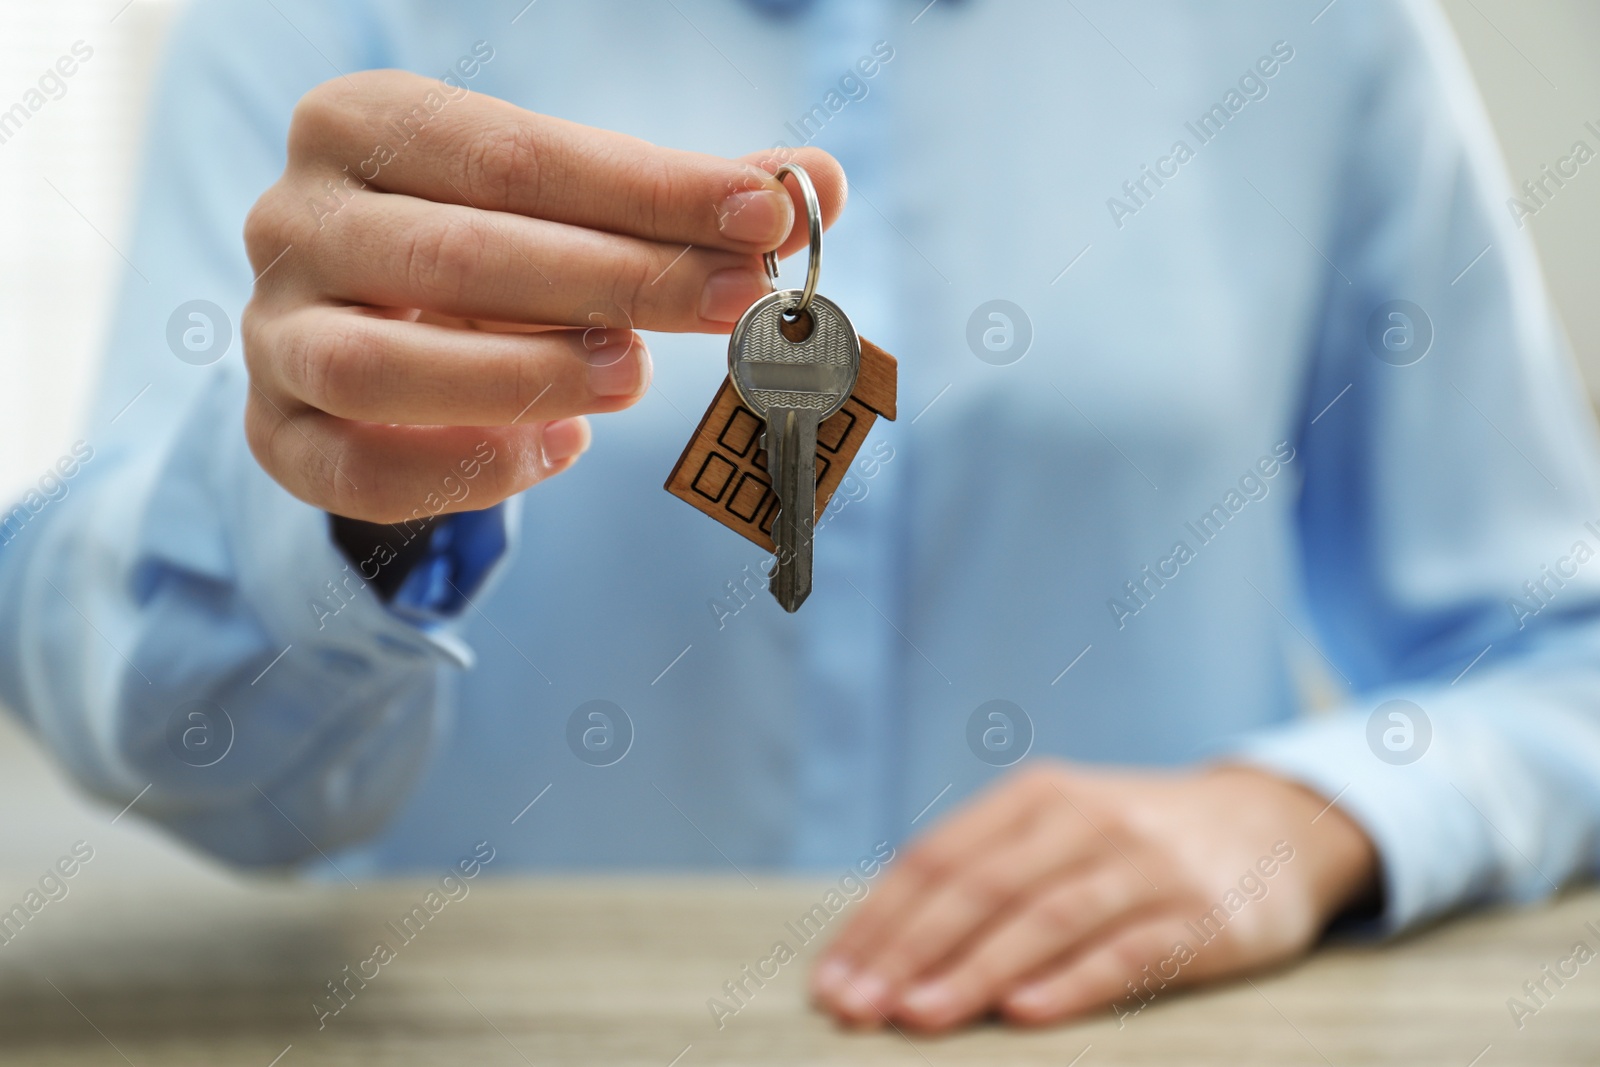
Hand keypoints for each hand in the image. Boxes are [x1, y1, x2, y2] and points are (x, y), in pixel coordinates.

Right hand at [242, 71, 843, 522]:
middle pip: (456, 253)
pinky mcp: (274, 436)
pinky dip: (466, 471)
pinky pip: (355, 473)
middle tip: (734, 302)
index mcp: (363, 126)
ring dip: (524, 378)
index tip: (765, 213)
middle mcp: (293, 220)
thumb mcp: (575, 209)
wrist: (364, 325)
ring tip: (633, 377)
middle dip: (617, 281)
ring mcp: (271, 334)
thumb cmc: (491, 250)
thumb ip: (683, 199)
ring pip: (378, 369)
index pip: (515, 154)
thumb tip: (819, 185)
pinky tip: (560, 448)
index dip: (648, 188)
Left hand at [811, 761, 1377, 1030]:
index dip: (878, 921)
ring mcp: (1144, 866)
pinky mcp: (1200, 917)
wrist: (1272, 825)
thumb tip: (882, 948)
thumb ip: (984, 870)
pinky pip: (1127, 952)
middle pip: (979, 887)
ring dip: (974, 970)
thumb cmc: (1133, 841)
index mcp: (1035, 796)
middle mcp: (1084, 820)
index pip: (937, 858)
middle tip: (857, 1008)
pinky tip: (1022, 1013)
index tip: (831, 981)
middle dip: (908, 951)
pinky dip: (1071, 982)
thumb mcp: (1058, 827)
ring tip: (918, 1016)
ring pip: (1044, 918)